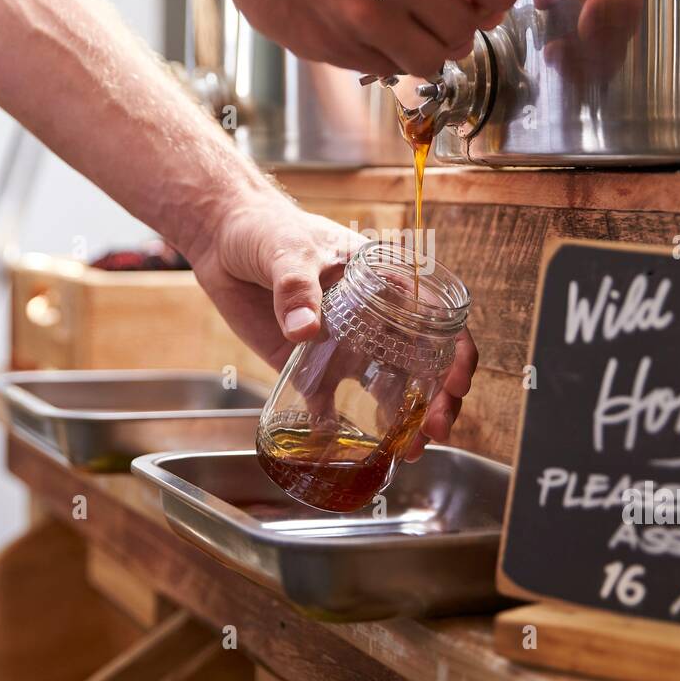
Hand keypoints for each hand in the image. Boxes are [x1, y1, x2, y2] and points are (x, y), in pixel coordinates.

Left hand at [185, 189, 476, 454]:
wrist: (223, 240)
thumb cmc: (268, 230)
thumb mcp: (288, 251)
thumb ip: (296, 286)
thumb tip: (305, 329)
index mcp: (384, 283)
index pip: (437, 319)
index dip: (456, 353)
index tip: (456, 383)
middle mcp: (374, 319)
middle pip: (421, 364)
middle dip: (436, 400)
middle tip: (434, 429)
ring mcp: (344, 345)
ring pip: (387, 387)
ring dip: (402, 420)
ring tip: (411, 450)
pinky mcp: (309, 363)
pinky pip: (327, 400)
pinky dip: (335, 424)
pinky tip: (341, 444)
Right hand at [196, 0, 521, 77]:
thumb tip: (481, 4)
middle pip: (466, 34)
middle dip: (451, 26)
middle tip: (423, 8)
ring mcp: (369, 15)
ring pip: (431, 62)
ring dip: (419, 48)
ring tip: (392, 19)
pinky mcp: (336, 45)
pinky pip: (384, 68)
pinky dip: (378, 53)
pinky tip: (354, 19)